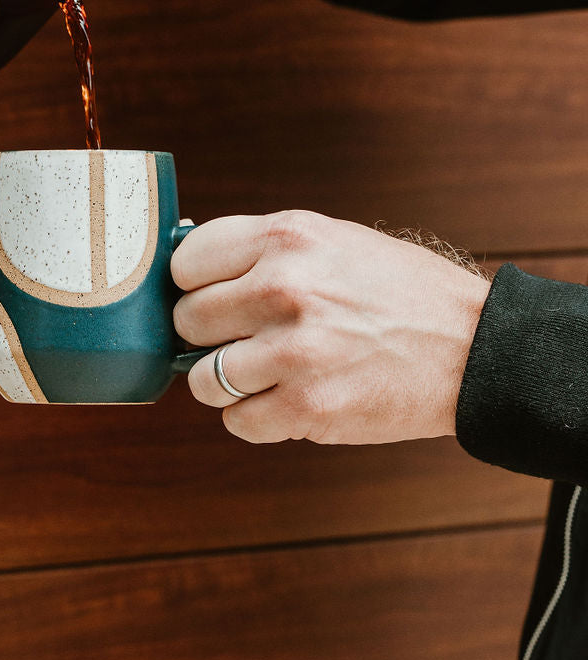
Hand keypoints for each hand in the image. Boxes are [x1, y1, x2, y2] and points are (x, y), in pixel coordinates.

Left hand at [173, 211, 489, 444]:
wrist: (472, 346)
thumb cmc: (398, 291)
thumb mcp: (331, 239)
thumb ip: (263, 251)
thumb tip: (187, 271)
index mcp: (287, 236)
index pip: (187, 260)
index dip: (196, 284)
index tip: (213, 296)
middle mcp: (284, 287)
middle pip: (188, 320)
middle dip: (208, 335)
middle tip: (243, 339)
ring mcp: (294, 350)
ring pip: (203, 379)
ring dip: (227, 384)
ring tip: (266, 375)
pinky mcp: (309, 407)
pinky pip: (237, 423)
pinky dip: (255, 420)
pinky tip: (288, 401)